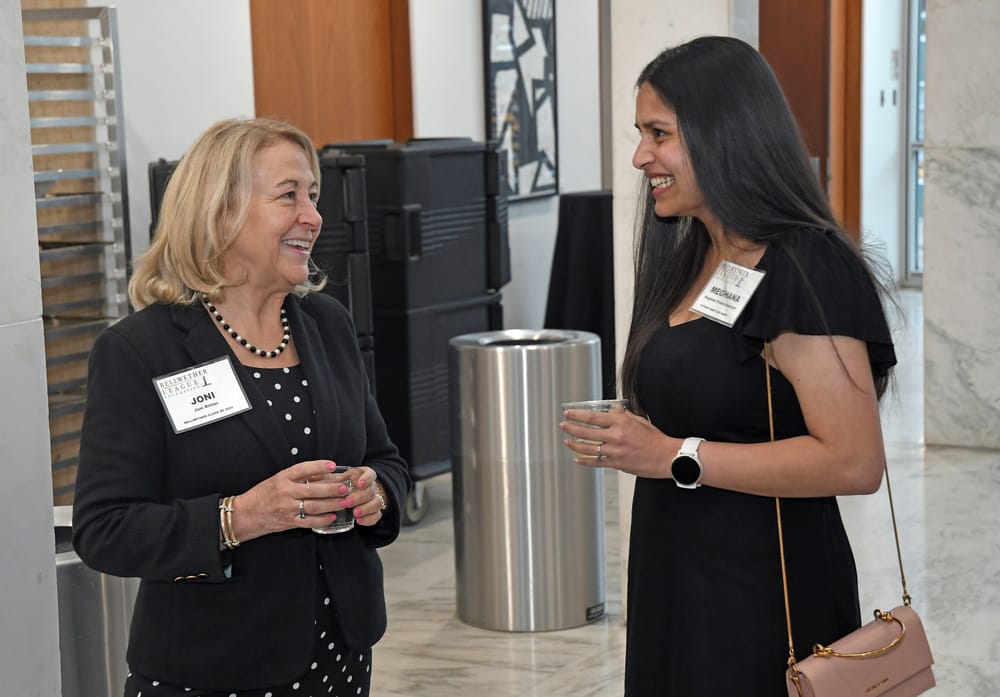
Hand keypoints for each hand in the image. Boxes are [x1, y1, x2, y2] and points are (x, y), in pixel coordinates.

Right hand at [231, 459, 348, 541]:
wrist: (246, 514)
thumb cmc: (263, 495)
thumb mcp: (278, 479)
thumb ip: (298, 477)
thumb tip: (320, 473)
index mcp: (282, 478)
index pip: (303, 469)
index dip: (319, 466)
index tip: (332, 465)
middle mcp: (285, 492)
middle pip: (313, 489)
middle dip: (332, 489)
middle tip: (345, 488)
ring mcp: (287, 508)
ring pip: (314, 506)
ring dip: (331, 504)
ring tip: (344, 502)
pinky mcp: (288, 521)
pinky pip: (309, 521)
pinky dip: (322, 520)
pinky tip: (332, 517)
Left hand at [340, 466, 386, 526]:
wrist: (347, 494)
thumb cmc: (340, 484)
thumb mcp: (337, 478)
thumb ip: (336, 479)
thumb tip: (331, 481)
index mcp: (364, 475)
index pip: (370, 474)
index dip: (366, 479)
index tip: (360, 484)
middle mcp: (371, 486)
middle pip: (370, 491)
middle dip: (359, 497)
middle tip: (347, 502)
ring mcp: (374, 499)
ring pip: (376, 503)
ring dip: (366, 508)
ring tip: (354, 513)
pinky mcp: (374, 512)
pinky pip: (376, 515)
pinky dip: (368, 519)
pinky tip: (359, 520)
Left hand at [560, 408, 676, 478]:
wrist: (667, 457)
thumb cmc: (655, 439)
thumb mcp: (639, 420)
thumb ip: (622, 416)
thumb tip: (610, 412)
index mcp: (621, 423)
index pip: (593, 417)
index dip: (577, 415)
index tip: (569, 413)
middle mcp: (616, 436)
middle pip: (586, 432)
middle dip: (571, 428)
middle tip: (563, 425)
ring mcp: (615, 451)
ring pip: (588, 448)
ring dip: (574, 444)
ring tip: (567, 441)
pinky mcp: (617, 464)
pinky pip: (596, 462)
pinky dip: (585, 461)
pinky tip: (577, 458)